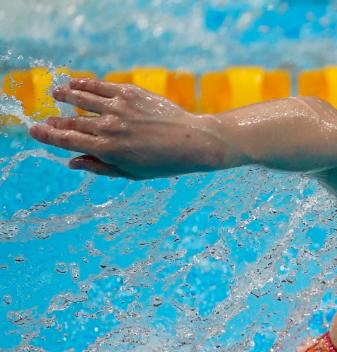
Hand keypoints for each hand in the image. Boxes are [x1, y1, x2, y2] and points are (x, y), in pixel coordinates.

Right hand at [28, 78, 223, 179]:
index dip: (49, 136)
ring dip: (66, 95)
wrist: (192, 141)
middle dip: (55, 121)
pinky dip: (84, 84)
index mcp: (108, 150)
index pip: (69, 141)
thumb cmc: (162, 162)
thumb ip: (99, 167)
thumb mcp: (131, 173)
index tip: (35, 131)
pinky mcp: (129, 93)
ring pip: (82, 98)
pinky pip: (100, 86)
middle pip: (72, 121)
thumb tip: (71, 162)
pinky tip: (75, 84)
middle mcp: (109, 128)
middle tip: (45, 120)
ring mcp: (118, 108)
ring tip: (57, 93)